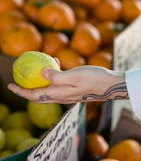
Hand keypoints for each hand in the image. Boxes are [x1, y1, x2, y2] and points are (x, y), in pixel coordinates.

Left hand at [7, 65, 127, 103]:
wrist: (111, 85)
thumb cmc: (95, 79)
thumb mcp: (75, 75)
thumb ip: (57, 76)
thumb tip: (41, 74)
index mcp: (60, 94)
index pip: (34, 95)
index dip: (21, 91)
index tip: (9, 85)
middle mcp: (62, 96)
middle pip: (39, 95)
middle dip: (26, 89)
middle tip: (18, 79)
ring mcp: (69, 94)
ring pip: (48, 90)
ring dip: (40, 81)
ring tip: (38, 67)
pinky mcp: (75, 90)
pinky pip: (58, 84)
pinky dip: (52, 76)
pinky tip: (56, 63)